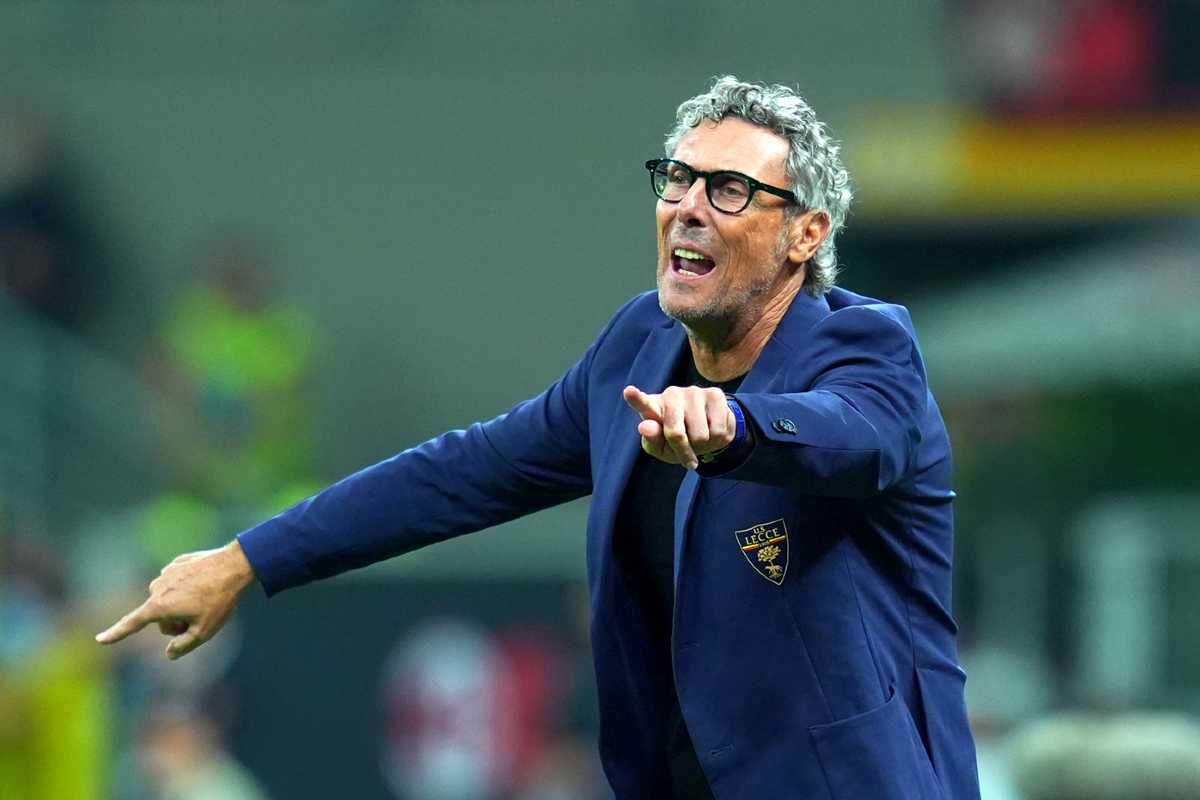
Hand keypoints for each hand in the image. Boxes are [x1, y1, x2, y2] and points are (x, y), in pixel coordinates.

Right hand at [96, 540, 255, 659]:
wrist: (235, 565)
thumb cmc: (220, 600)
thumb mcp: (204, 631)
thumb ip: (183, 646)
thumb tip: (168, 653)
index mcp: (159, 606)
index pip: (132, 624)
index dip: (115, 634)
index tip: (99, 639)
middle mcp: (156, 588)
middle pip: (159, 617)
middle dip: (175, 621)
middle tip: (200, 617)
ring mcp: (166, 574)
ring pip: (168, 599)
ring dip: (181, 604)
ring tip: (206, 598)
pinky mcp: (176, 563)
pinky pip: (178, 583)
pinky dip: (188, 587)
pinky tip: (205, 584)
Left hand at [623, 384, 735, 469]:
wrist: (708, 431)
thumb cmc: (678, 440)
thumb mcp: (662, 447)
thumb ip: (652, 439)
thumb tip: (645, 426)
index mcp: (653, 408)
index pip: (643, 404)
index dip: (636, 399)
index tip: (628, 392)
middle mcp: (672, 395)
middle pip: (676, 433)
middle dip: (683, 451)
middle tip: (686, 454)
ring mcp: (694, 392)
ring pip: (701, 436)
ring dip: (702, 446)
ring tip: (700, 438)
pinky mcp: (715, 394)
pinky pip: (719, 431)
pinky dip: (717, 440)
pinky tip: (713, 430)